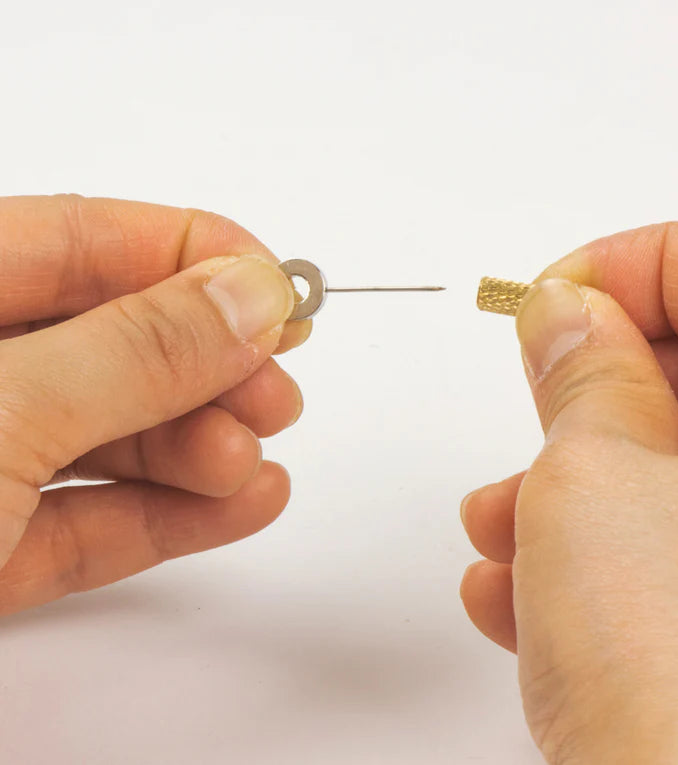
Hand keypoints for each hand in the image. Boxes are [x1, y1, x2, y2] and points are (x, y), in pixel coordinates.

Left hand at [0, 195, 309, 615]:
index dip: (190, 251)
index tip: (278, 288)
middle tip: (275, 387)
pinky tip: (244, 504)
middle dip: (206, 365)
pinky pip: (91, 521)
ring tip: (253, 460)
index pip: (77, 238)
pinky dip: (171, 516)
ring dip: (198, 446)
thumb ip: (132, 352)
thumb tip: (251, 297)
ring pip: (106, 437)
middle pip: (106, 342)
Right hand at [461, 223, 677, 762]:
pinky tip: (524, 592)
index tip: (557, 290)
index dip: (638, 264)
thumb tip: (564, 313)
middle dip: (614, 379)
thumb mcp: (594, 483)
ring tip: (499, 519)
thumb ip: (582, 372)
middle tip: (541, 381)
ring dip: (589, 487)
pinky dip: (617, 561)